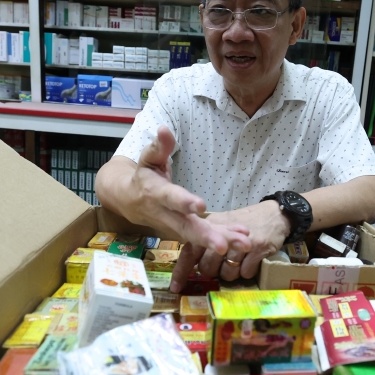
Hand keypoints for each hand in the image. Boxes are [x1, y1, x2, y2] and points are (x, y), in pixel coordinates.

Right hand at [132, 125, 250, 259]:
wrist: (130, 201)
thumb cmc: (144, 176)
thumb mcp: (148, 158)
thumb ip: (158, 146)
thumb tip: (164, 129)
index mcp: (156, 193)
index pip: (171, 198)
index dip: (184, 202)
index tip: (201, 206)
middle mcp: (166, 214)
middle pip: (186, 227)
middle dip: (205, 236)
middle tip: (223, 245)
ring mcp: (176, 226)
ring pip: (198, 236)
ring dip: (222, 240)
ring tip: (244, 245)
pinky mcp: (186, 231)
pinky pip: (205, 236)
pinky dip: (224, 237)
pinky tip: (243, 238)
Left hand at [170, 200, 289, 291]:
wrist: (275, 214)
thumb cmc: (246, 223)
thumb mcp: (223, 227)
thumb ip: (207, 242)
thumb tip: (193, 265)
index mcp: (209, 228)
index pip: (189, 252)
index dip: (182, 271)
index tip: (175, 288)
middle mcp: (221, 235)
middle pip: (207, 267)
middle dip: (214, 272)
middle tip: (223, 265)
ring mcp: (239, 242)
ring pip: (226, 273)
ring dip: (233, 273)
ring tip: (240, 261)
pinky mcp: (256, 248)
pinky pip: (245, 272)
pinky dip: (248, 271)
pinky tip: (251, 261)